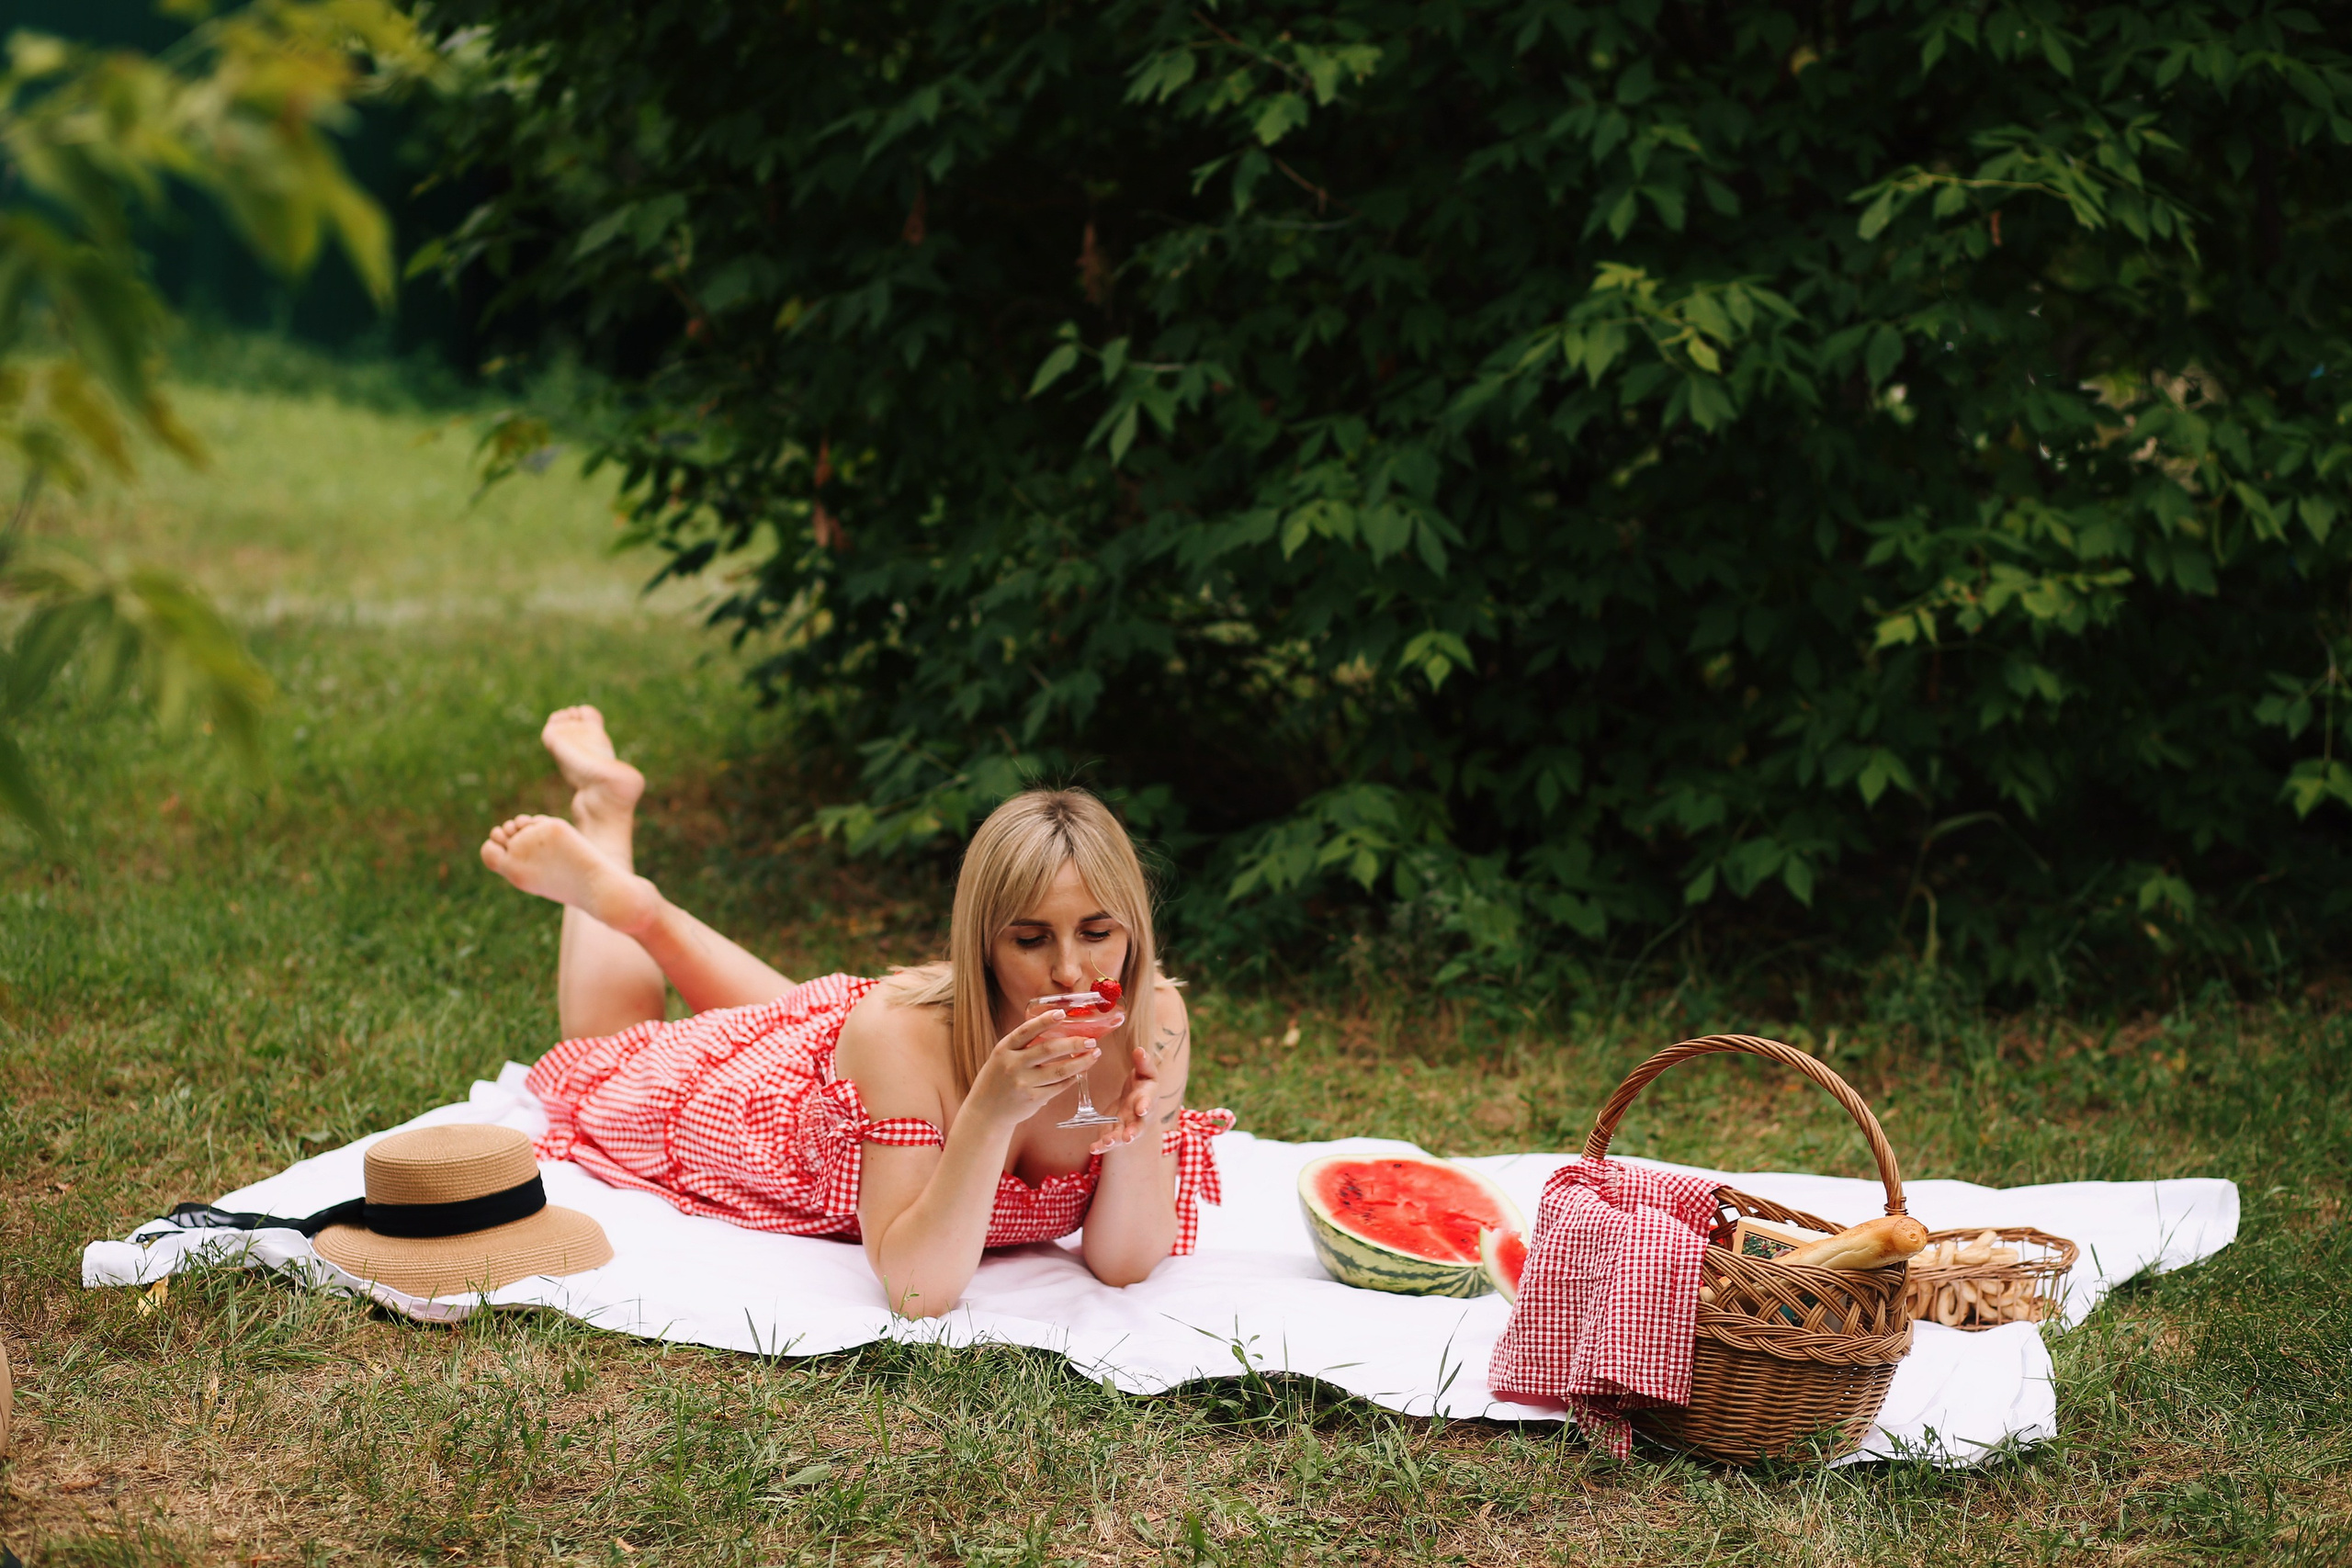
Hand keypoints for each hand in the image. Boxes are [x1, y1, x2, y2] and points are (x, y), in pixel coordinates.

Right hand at [969, 1009, 1099, 1126]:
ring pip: (1059, 1071)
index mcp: (1004, 1049)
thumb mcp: (1002, 1057)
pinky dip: (1072, 1078)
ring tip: (1094, 1055)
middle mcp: (1012, 1065)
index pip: (1026, 1031)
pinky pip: (1058, 1087)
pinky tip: (1080, 1072)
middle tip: (1091, 1040)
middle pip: (1048, 1049)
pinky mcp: (1033, 1099)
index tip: (1062, 1013)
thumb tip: (1057, 1030)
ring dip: (1080, 1062)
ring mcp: (1023, 1083)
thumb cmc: (998, 1079)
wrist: (985, 1112)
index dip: (1045, 1021)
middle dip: (1074, 1043)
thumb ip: (1023, 1045)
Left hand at [1089, 1042, 1161, 1154]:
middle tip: (1128, 1137)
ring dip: (1115, 1140)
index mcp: (1147, 1099)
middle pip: (1137, 1126)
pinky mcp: (1113, 1133)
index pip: (1147, 1102)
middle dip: (1133, 1132)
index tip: (1141, 1109)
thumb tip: (1140, 1049)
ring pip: (1121, 1136)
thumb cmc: (1143, 1086)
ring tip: (1107, 1143)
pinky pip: (1107, 1141)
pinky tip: (1093, 1148)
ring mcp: (1126, 1128)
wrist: (1138, 1107)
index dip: (1145, 1105)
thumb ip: (1144, 1063)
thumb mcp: (1146, 1073)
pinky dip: (1100, 1146)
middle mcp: (1138, 1117)